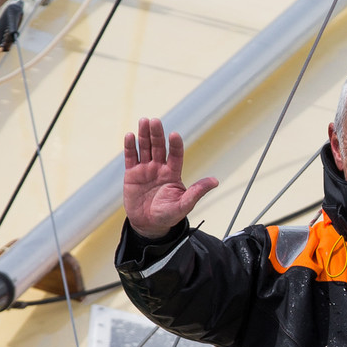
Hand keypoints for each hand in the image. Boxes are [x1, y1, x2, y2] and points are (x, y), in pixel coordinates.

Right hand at [123, 117, 217, 239]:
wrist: (148, 225)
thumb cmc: (168, 215)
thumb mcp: (184, 205)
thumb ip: (197, 192)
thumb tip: (215, 181)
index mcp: (173, 173)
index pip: (176, 155)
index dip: (175, 145)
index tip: (174, 135)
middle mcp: (160, 167)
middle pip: (158, 147)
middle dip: (157, 134)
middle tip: (155, 121)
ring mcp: (145, 169)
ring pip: (145, 148)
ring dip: (144, 135)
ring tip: (144, 121)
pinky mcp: (132, 174)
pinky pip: (131, 157)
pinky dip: (130, 147)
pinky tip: (130, 136)